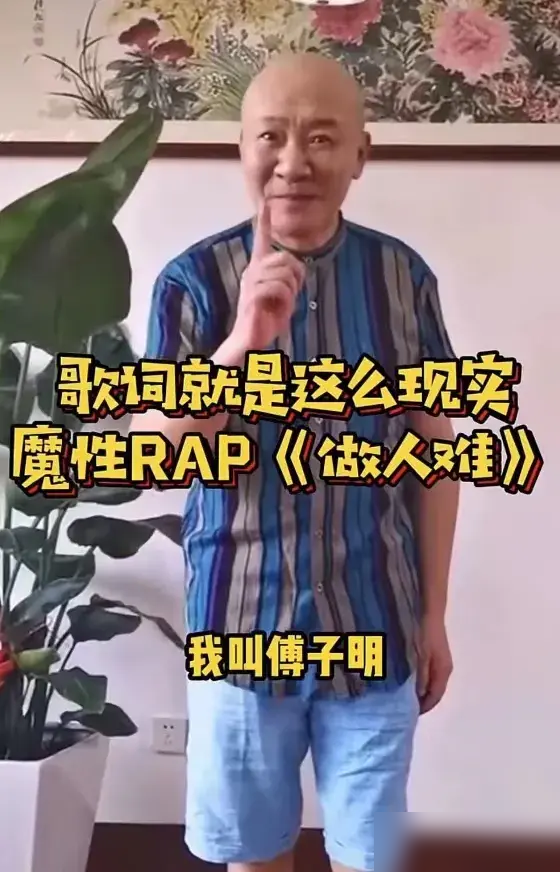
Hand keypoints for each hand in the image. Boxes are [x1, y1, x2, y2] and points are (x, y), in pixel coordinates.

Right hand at [232, 200, 304, 349]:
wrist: (250, 341)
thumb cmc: (265, 319)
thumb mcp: (283, 297)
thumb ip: (288, 280)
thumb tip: (296, 270)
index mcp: (258, 269)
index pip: (260, 241)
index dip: (263, 223)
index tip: (264, 204)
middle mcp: (251, 272)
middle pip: (285, 258)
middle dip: (297, 276)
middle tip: (293, 294)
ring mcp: (250, 283)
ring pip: (284, 273)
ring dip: (291, 291)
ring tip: (283, 305)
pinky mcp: (251, 296)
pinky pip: (278, 288)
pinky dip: (285, 300)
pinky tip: (278, 310)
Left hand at [416, 616, 452, 714]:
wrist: (431, 614)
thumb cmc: (426, 635)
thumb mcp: (422, 656)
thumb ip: (422, 675)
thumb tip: (419, 695)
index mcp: (443, 671)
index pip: (435, 696)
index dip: (425, 706)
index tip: (411, 714)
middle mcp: (445, 669)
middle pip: (436, 691)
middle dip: (424, 701)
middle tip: (408, 708)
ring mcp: (442, 662)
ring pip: (434, 683)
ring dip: (424, 692)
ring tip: (409, 697)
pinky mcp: (437, 656)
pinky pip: (431, 676)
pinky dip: (423, 682)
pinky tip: (413, 681)